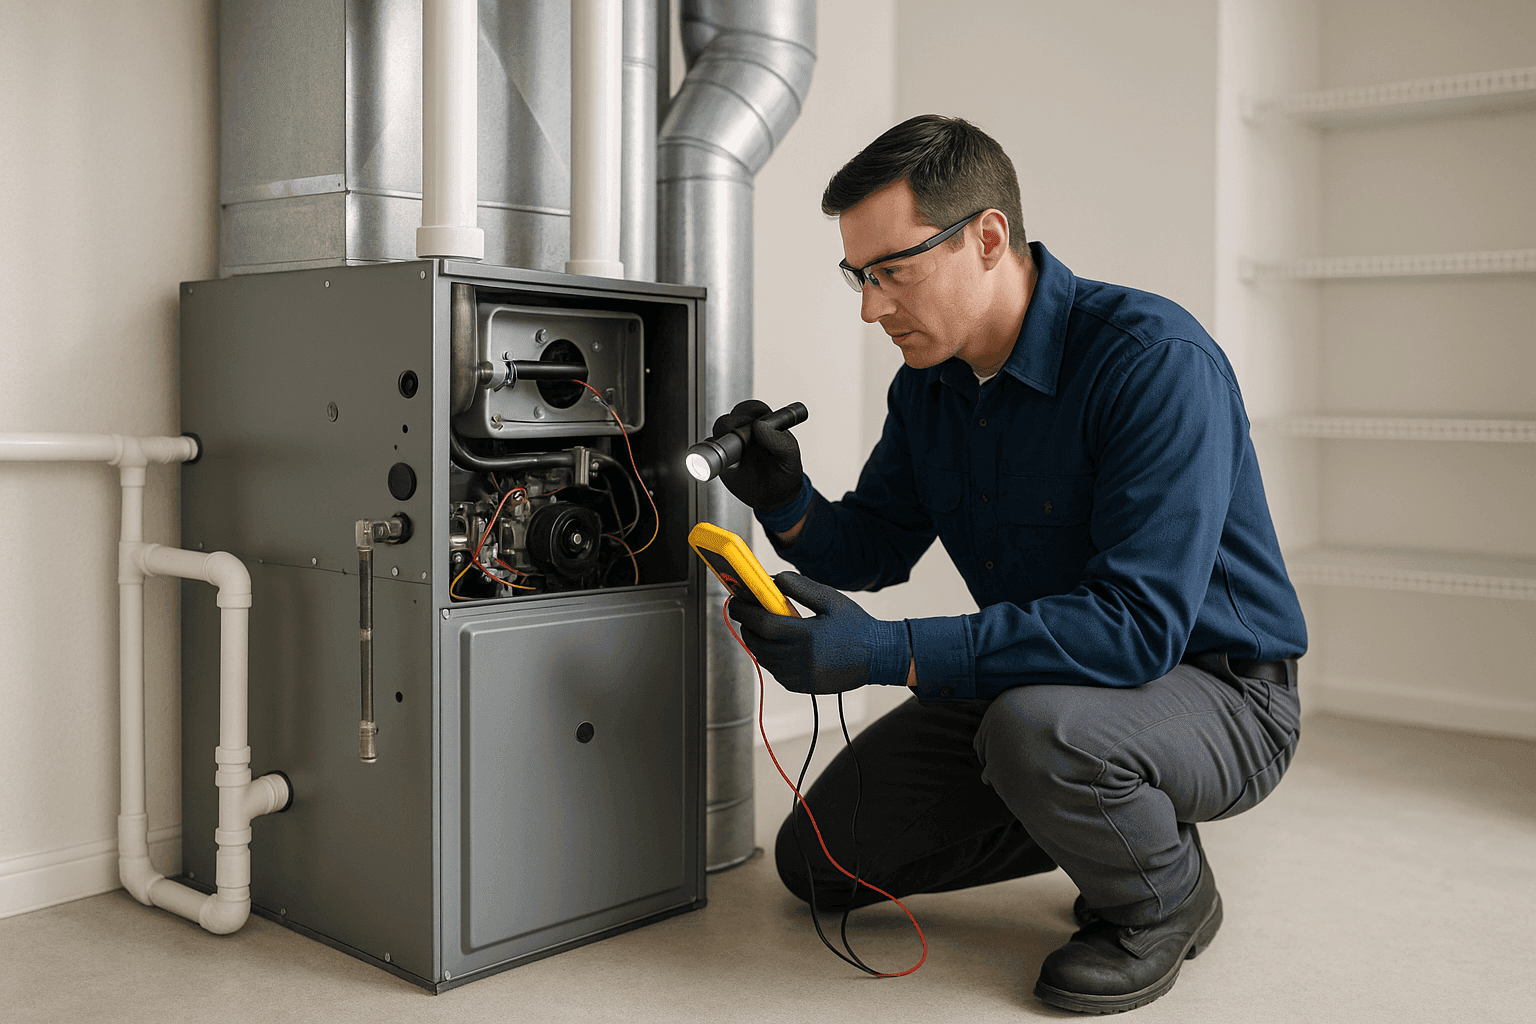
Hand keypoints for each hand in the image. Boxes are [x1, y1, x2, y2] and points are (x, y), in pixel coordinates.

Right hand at [713, 400, 803, 511]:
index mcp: (765, 425)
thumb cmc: (786, 474)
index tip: (749, 425)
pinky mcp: (722, 459)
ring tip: (729, 453)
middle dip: (729, 424)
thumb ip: (779, 440)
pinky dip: (707, 452)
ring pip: (718, 432)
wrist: (775, 498)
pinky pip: (709, 450)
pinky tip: (718, 461)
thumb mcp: (789, 457)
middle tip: (734, 436)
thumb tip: (760, 425)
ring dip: (719, 438)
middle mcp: (746, 432)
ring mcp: (733, 445)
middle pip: (730, 418)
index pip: (751, 410)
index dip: (746, 413)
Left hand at [728, 572, 908, 693]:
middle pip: (757, 642)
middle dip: (745, 625)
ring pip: (763, 658)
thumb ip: (799, 587)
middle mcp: (801, 659)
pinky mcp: (801, 686)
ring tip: (760, 624)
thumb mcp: (830, 599)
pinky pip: (774, 670)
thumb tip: (772, 580)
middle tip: (743, 611)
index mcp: (807, 635)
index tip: (734, 600)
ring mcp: (800, 676)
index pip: (763, 623)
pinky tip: (777, 642)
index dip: (743, 611)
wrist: (878, 657)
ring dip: (755, 640)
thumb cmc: (856, 626)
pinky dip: (768, 655)